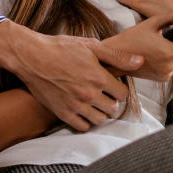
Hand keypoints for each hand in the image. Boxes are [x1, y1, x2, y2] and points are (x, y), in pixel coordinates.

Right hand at [0, 21, 144, 130]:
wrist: (32, 57)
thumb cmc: (61, 48)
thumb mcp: (91, 46)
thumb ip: (117, 56)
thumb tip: (140, 61)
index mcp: (99, 77)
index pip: (123, 94)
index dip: (118, 88)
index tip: (110, 83)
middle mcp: (89, 94)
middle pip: (113, 108)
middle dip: (111, 100)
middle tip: (102, 92)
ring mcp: (75, 106)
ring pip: (100, 120)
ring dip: (100, 112)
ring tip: (93, 101)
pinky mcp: (63, 113)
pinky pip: (83, 127)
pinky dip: (85, 120)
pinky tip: (82, 109)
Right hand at [103, 11, 172, 81]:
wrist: (115, 57)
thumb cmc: (131, 39)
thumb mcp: (151, 23)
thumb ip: (172, 17)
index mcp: (168, 52)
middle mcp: (169, 66)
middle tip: (172, 35)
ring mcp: (166, 74)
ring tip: (162, 43)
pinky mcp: (162, 78)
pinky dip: (170, 59)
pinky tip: (158, 53)